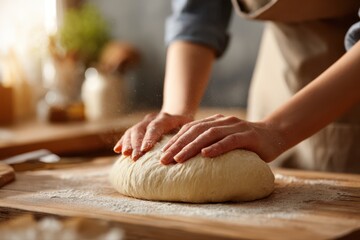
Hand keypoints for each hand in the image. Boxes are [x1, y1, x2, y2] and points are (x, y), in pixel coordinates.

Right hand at [113, 112, 192, 159]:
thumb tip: (183, 152)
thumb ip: (185, 137)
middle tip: (135, 157)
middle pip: (141, 129)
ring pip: (133, 131)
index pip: (155, 127)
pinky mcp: (139, 128)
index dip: (149, 138)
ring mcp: (144, 122)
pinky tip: (117, 150)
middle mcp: (153, 118)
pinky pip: (128, 133)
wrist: (179, 115)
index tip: (145, 150)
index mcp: (166, 118)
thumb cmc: (186, 127)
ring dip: (128, 143)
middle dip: (137, 144)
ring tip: (126, 155)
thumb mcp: (190, 129)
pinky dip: (123, 141)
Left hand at [160, 114, 284, 164]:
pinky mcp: (248, 136)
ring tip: (179, 159)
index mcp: (215, 121)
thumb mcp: (226, 140)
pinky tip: (205, 155)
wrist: (275, 134)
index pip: (190, 129)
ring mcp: (235, 127)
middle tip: (164, 159)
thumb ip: (211, 143)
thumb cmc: (247, 142)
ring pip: (209, 135)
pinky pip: (230, 141)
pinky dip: (216, 147)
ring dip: (191, 147)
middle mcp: (223, 121)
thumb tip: (189, 159)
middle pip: (195, 131)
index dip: (175, 140)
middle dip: (177, 145)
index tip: (162, 154)